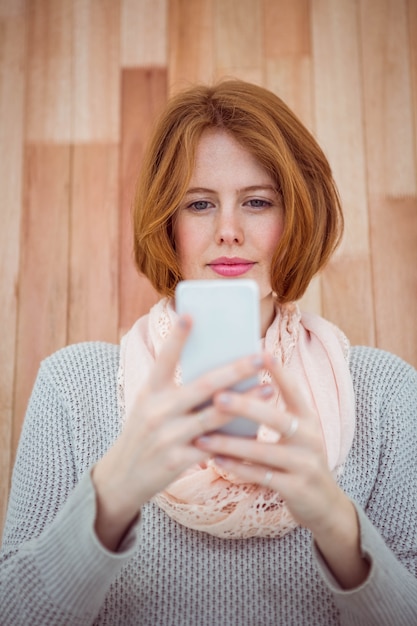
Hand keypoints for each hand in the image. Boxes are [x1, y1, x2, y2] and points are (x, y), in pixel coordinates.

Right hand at [92, 316, 264, 550]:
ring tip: (269, 388)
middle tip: (260, 356)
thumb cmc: (143, 433)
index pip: (165, 359)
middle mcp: (158, 411)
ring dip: (246, 402)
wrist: (121, 478)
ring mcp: (168, 436)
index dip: (177, 337)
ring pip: (215, 415)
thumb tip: (220, 379)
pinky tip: (256, 430)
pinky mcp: (178, 460)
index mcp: (150, 392)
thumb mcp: (150, 407)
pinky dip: (236, 438)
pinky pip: (215, 446)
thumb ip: (177, 392)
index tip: (191, 314)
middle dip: (235, 369)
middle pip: (203, 385)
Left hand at [195, 353, 369, 587]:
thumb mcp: (298, 433)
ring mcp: (304, 464)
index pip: (294, 390)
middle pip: (276, 418)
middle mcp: (310, 438)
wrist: (325, 505)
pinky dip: (237, 468)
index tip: (261, 353)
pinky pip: (261, 476)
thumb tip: (239, 385)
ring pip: (263, 451)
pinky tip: (215, 460)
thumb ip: (276, 413)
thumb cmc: (300, 460)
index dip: (279, 372)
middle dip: (245, 406)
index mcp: (309, 419)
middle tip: (217, 396)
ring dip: (230, 444)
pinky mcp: (296, 488)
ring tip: (203, 436)